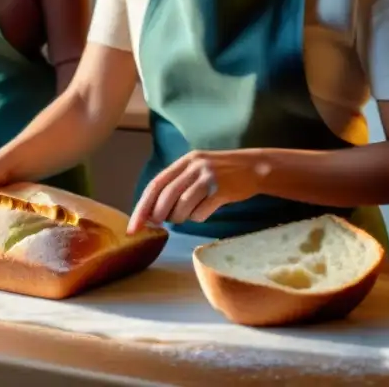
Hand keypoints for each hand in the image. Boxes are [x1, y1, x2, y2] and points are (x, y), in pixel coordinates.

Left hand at [127, 150, 264, 234]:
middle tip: (157, 225)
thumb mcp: (197, 169)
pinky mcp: (221, 190)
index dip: (142, 207)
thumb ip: (177, 184)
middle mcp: (194, 167)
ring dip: (179, 218)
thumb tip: (154, 212)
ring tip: (186, 215)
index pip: (155, 185)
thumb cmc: (221, 172)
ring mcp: (208, 178)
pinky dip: (198, 218)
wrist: (254, 167)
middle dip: (157, 215)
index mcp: (184, 161)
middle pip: (166, 196)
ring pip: (182, 206)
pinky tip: (204, 211)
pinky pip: (201, 212)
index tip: (134, 226)